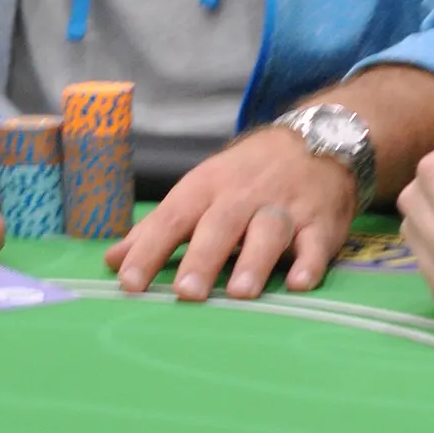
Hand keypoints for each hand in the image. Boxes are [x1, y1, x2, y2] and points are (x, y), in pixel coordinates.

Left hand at [106, 126, 355, 300]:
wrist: (316, 138)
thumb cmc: (246, 174)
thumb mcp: (200, 189)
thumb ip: (158, 228)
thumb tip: (113, 260)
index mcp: (207, 187)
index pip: (172, 218)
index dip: (149, 249)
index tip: (129, 282)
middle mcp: (243, 196)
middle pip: (220, 225)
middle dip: (202, 259)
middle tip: (186, 293)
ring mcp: (284, 207)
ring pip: (268, 231)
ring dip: (254, 262)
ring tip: (241, 294)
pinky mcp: (320, 222)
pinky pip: (316, 243)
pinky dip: (310, 262)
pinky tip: (300, 283)